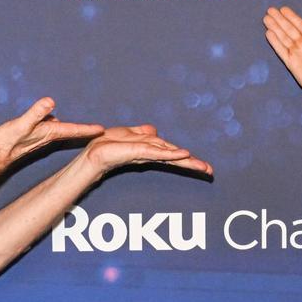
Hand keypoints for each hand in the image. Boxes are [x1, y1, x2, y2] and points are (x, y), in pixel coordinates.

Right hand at [0, 98, 104, 165]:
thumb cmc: (5, 142)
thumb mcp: (20, 124)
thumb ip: (35, 113)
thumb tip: (50, 101)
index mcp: (49, 132)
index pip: (73, 129)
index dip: (88, 129)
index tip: (103, 130)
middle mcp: (48, 135)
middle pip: (72, 131)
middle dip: (86, 130)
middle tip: (102, 129)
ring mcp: (41, 136)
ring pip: (62, 129)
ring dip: (74, 128)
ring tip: (87, 126)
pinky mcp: (33, 135)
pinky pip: (50, 127)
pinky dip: (56, 123)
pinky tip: (56, 119)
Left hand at [80, 124, 213, 176]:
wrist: (92, 155)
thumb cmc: (107, 146)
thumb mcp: (128, 134)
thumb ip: (142, 133)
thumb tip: (155, 131)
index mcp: (149, 150)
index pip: (172, 154)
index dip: (188, 159)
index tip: (204, 167)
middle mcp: (149, 153)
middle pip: (174, 157)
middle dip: (192, 163)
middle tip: (210, 170)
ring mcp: (144, 153)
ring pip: (169, 155)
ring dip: (187, 160)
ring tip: (203, 167)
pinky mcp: (136, 152)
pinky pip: (157, 152)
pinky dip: (171, 154)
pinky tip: (184, 154)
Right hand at [263, 6, 301, 119]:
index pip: (300, 24)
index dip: (291, 17)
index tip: (283, 9)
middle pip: (288, 29)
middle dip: (279, 19)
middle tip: (270, 10)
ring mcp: (296, 53)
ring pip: (283, 37)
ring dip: (274, 27)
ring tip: (266, 18)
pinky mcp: (291, 63)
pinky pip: (281, 50)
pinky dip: (275, 42)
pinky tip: (269, 33)